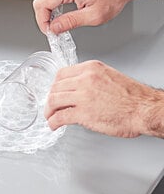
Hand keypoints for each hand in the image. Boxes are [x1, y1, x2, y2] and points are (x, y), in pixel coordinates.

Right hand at [33, 0, 129, 34]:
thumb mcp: (94, 16)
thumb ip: (71, 22)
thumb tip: (54, 28)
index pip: (42, 4)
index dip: (42, 21)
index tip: (49, 31)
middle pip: (40, 0)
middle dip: (43, 18)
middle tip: (53, 30)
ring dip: (48, 12)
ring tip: (58, 24)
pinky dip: (53, 5)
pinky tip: (60, 14)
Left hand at [44, 60, 163, 137]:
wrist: (145, 110)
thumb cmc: (133, 97)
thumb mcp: (109, 77)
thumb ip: (91, 79)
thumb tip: (78, 88)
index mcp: (91, 69)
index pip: (62, 74)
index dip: (55, 85)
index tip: (54, 91)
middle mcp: (85, 80)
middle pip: (56, 87)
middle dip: (50, 98)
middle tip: (50, 105)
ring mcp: (83, 96)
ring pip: (54, 100)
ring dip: (49, 110)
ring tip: (49, 116)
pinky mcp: (83, 113)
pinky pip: (60, 116)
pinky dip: (53, 121)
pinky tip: (54, 125)